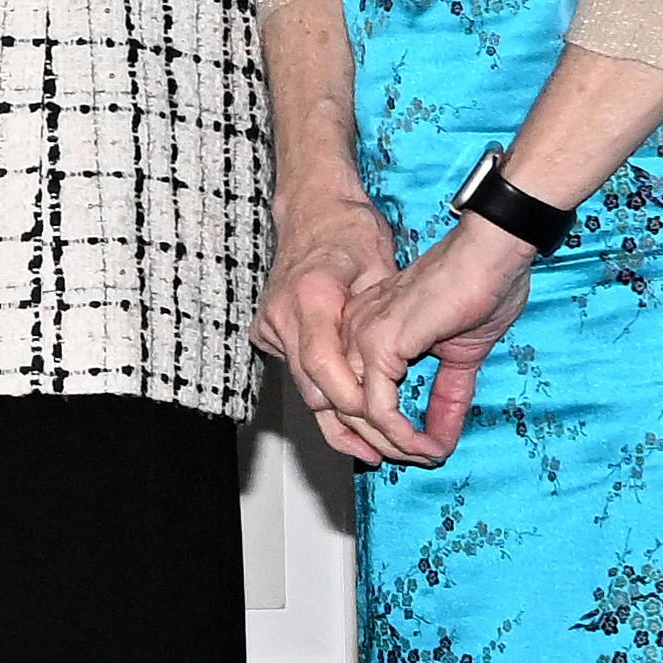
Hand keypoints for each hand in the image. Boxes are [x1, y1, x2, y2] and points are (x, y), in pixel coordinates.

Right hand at [258, 200, 422, 462]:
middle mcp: (282, 316)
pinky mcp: (270, 333)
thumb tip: (392, 363)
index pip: (326, 368)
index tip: (387, 424)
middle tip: (389, 452)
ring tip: (372, 453)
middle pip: (314, 389)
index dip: (356, 402)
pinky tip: (350, 424)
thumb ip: (379, 316)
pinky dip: (325, 399)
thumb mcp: (379, 265)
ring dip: (338, 423)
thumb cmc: (349, 230)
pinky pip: (299, 377)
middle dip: (353, 426)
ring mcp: (271, 326)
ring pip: (305, 390)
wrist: (313, 209)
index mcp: (310, 297)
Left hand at [339, 219, 539, 471]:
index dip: (379, 430)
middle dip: (386, 445)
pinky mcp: (379, 345)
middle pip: (349, 409)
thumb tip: (442, 442)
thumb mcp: (460, 355)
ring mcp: (361, 336)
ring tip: (430, 456)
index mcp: (366, 327)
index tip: (416, 450)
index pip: (354, 391)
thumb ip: (446, 396)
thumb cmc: (481, 287)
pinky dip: (404, 436)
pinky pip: (378, 410)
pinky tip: (430, 446)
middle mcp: (353, 330)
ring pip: (359, 415)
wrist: (492, 255)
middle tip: (424, 460)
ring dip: (396, 446)